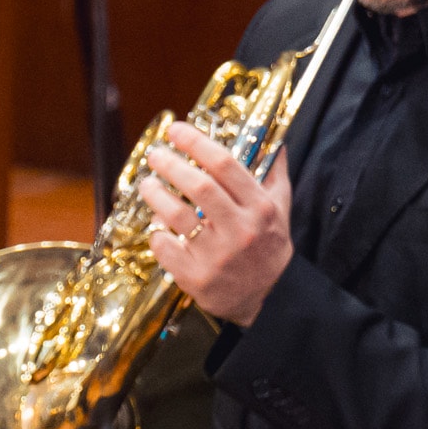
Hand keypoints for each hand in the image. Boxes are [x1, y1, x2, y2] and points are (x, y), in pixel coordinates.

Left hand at [140, 120, 291, 326]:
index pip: (225, 165)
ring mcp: (217, 255)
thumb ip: (274, 174)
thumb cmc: (269, 247)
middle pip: (198, 186)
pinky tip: (155, 223)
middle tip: (155, 154)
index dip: (196, 143)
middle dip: (170, 164)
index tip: (176, 129)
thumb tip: (274, 140)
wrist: (269, 298)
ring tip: (147, 183)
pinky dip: (155, 231)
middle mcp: (240, 229)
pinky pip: (164, 246)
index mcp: (260, 208)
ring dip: (155, 194)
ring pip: (176, 215)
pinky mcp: (195, 277)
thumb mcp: (280, 210)